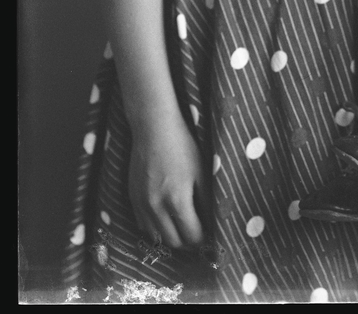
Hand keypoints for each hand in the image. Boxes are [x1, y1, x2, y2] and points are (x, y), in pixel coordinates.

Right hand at [128, 114, 207, 248]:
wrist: (154, 129)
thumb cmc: (182, 146)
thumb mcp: (201, 171)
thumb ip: (206, 201)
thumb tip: (210, 222)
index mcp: (177, 200)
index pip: (192, 236)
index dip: (203, 239)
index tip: (209, 235)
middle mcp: (156, 207)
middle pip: (174, 242)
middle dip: (188, 242)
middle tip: (198, 235)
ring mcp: (141, 205)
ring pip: (156, 238)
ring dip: (171, 238)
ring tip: (183, 228)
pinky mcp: (132, 199)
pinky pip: (143, 226)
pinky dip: (156, 229)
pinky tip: (166, 219)